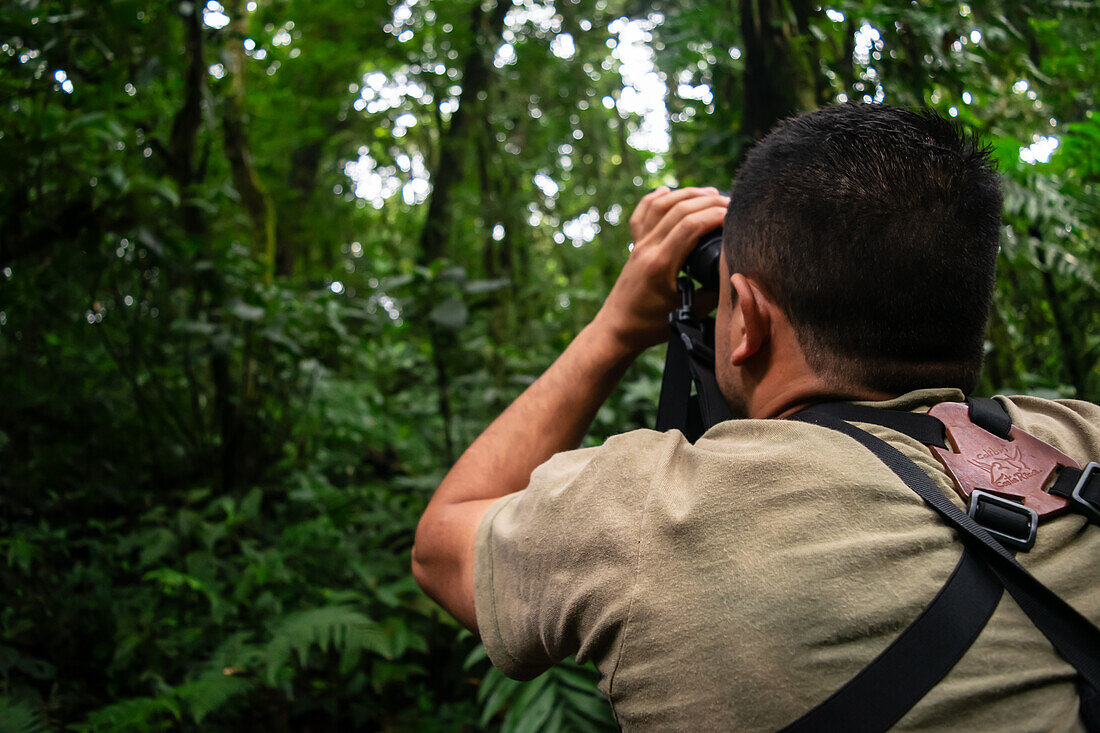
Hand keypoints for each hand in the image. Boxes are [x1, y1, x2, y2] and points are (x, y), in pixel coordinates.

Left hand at [593, 186, 729, 353]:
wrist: (617, 329)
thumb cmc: (650, 326)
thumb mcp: (687, 313)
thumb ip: (714, 295)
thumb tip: (737, 277)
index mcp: (660, 264)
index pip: (690, 226)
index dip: (715, 215)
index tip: (736, 214)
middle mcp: (647, 248)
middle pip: (678, 210)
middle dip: (708, 201)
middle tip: (732, 202)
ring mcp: (638, 245)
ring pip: (660, 206)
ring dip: (686, 194)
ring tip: (711, 192)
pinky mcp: (634, 246)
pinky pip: (642, 214)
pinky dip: (655, 198)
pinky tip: (667, 190)